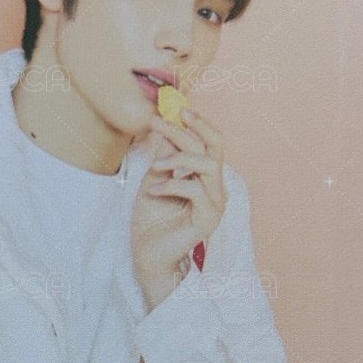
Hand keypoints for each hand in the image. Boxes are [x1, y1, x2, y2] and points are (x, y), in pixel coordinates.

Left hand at [131, 107, 226, 310]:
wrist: (146, 253)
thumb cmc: (151, 219)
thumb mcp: (155, 178)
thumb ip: (164, 155)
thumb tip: (167, 126)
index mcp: (207, 176)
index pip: (211, 142)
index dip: (196, 123)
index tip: (173, 109)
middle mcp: (216, 187)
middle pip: (212, 147)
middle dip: (185, 131)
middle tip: (159, 123)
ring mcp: (216, 204)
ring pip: (207, 165)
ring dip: (177, 160)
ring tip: (154, 168)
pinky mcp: (209, 219)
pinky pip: (195, 189)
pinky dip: (171, 185)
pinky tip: (153, 191)